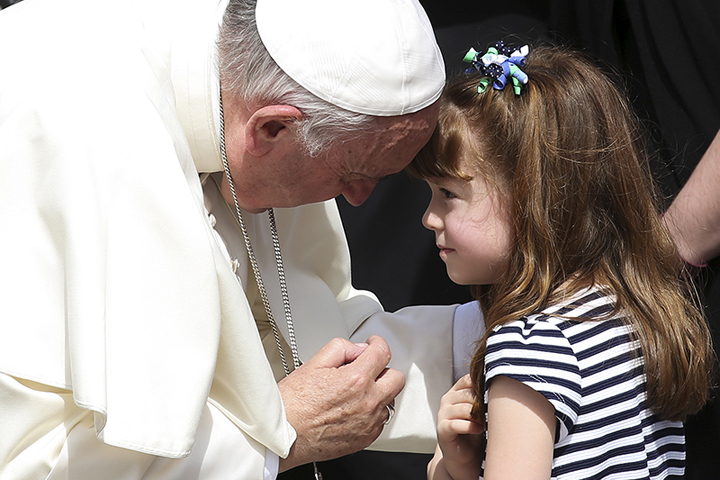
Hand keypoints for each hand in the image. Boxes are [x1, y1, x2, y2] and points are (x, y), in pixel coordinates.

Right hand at [277, 335, 404, 470]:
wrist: (283, 436)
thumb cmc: (293, 404)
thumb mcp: (314, 363)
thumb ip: (341, 348)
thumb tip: (358, 349)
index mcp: (356, 379)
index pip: (383, 353)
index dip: (378, 343)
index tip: (373, 345)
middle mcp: (368, 402)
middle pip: (396, 378)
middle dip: (384, 369)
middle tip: (369, 369)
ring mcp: (369, 422)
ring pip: (389, 401)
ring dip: (378, 393)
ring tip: (355, 392)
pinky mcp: (366, 438)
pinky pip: (380, 421)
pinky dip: (371, 413)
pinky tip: (352, 409)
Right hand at [429, 375, 484, 479]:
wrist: (465, 456)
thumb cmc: (475, 431)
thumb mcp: (480, 411)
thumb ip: (483, 398)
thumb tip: (499, 386)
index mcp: (455, 392)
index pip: (467, 379)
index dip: (481, 385)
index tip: (494, 394)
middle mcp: (447, 400)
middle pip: (467, 394)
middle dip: (482, 403)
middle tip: (491, 413)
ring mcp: (442, 414)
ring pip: (464, 408)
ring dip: (478, 416)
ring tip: (486, 423)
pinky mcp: (442, 429)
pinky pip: (456, 424)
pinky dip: (470, 427)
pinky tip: (479, 430)